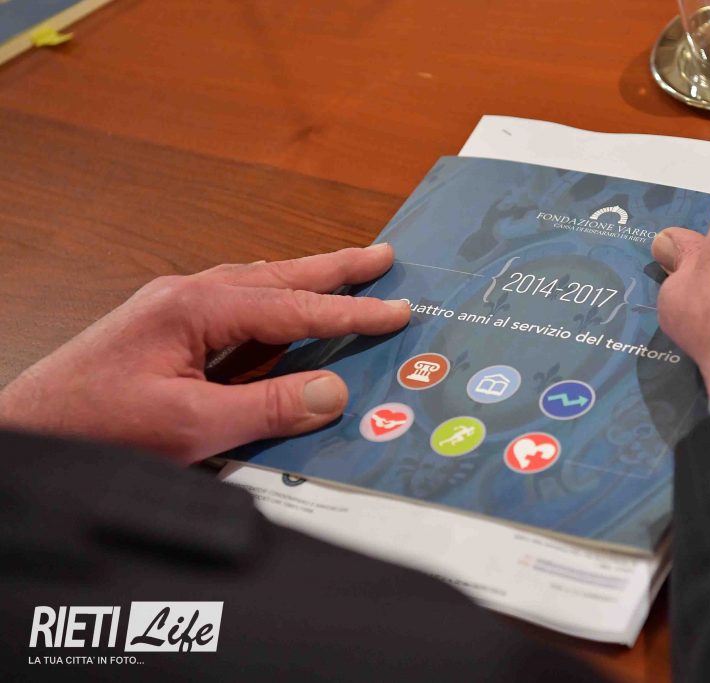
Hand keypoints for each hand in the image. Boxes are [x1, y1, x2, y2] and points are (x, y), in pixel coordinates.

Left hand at [0, 245, 409, 462]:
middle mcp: (186, 295)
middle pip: (279, 276)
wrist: (26, 431)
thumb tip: (332, 391)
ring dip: (306, 280)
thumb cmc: (94, 426)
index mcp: (195, 308)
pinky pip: (236, 307)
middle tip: (384, 257)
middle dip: (335, 267)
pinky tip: (285, 311)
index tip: (396, 310)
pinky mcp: (166, 330)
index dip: (351, 313)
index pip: (293, 308)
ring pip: (258, 286)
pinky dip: (274, 303)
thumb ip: (268, 406)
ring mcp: (174, 309)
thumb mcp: (192, 425)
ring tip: (347, 274)